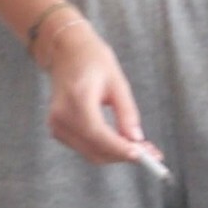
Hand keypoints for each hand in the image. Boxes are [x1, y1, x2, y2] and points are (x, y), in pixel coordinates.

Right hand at [41, 21, 160, 167]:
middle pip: (95, 149)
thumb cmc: (92, 60)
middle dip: (123, 155)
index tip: (142, 155)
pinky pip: (86, 148)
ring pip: (91, 153)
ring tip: (143, 148)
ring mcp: (57, 125)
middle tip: (151, 154)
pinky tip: (124, 143)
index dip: (120, 148)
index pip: (98, 133)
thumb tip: (137, 139)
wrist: (66, 52)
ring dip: (117, 155)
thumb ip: (127, 112)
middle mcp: (62, 116)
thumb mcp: (117, 82)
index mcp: (76, 100)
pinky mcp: (59, 130)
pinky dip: (106, 149)